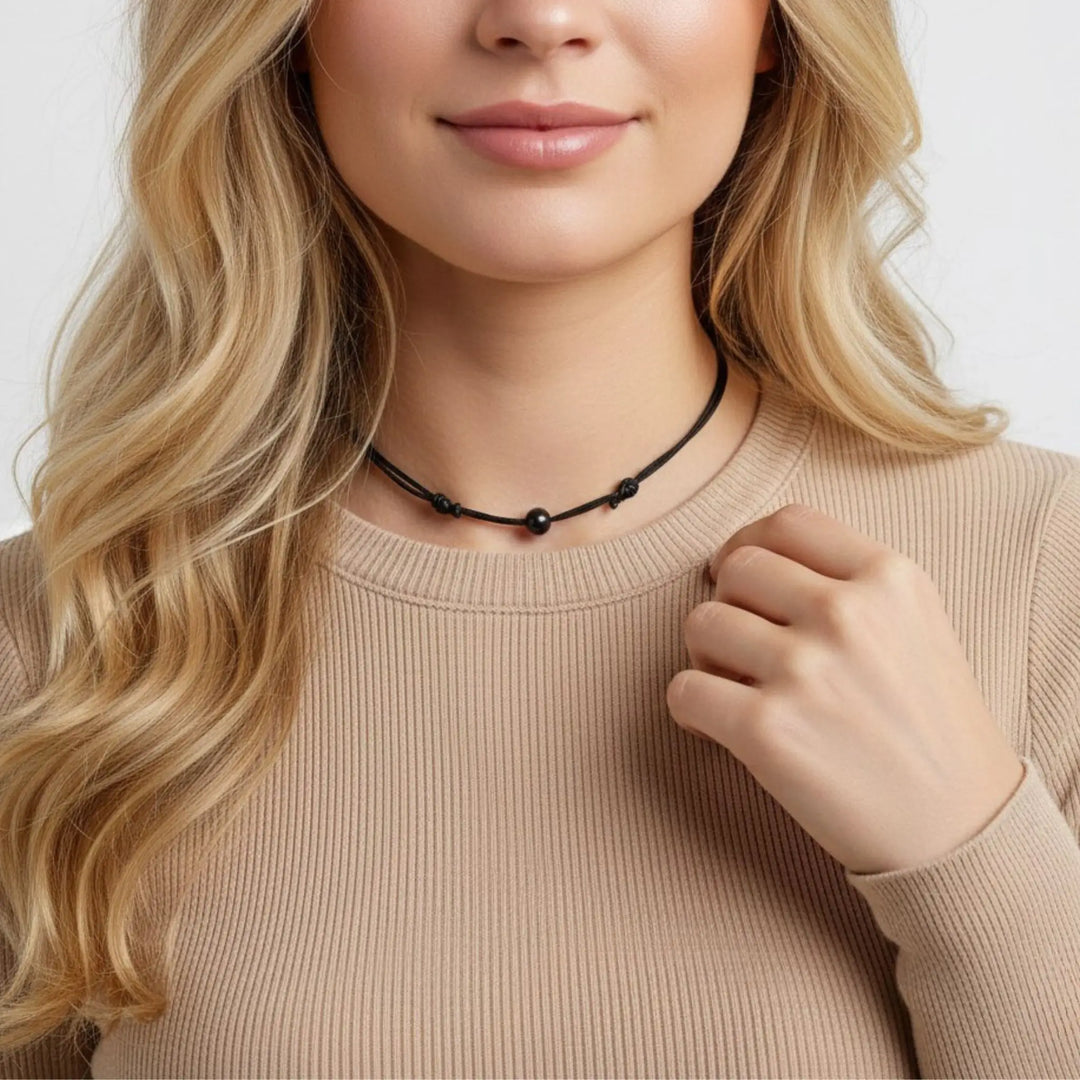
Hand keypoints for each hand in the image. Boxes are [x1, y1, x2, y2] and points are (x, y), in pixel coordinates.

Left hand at [666, 503, 1025, 874]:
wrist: (958, 829)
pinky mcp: (767, 729)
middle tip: (742, 647)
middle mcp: (846, 613)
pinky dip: (690, 710)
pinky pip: (683, 690)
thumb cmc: (929, 726)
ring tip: (736, 690)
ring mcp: (805, 670)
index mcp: (889, 578)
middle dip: (729, 602)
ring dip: (706, 656)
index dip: (749, 544)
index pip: (788, 522)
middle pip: (737, 567)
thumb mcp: (917, 625)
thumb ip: (850, 580)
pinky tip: (719, 729)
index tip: (740, 578)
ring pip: (701, 622)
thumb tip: (750, 557)